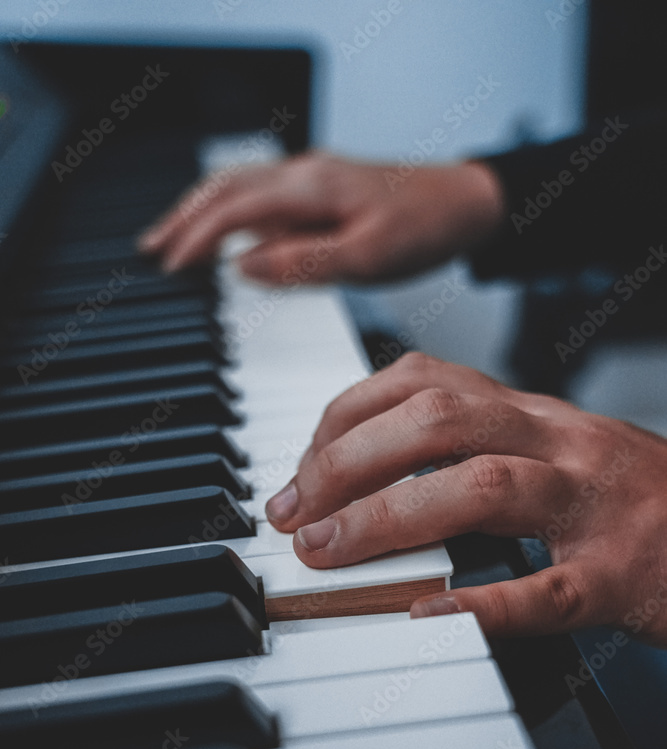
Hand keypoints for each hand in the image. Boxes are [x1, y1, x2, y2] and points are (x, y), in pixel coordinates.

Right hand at [137, 151, 503, 281]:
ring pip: (240, 187)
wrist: (468, 201)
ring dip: (202, 211)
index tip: (169, 268)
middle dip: (183, 218)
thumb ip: (302, 263)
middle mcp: (304, 175)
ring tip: (174, 239)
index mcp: (309, 189)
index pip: (233, 210)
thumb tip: (242, 266)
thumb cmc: (424, 228)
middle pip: (225, 188)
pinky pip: (263, 195)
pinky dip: (232, 212)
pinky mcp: (323, 189)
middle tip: (150, 248)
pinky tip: (230, 235)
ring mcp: (312, 179)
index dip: (196, 239)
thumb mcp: (366, 257)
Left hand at [265, 352, 666, 644]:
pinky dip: (482, 604)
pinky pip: (549, 590)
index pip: (424, 382)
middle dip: (348, 462)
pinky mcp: (625, 576)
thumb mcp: (557, 453)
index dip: (346, 419)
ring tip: (330, 551)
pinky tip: (427, 616)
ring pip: (483, 487)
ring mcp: (596, 507)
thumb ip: (479, 450)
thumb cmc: (639, 504)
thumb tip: (373, 477)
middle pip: (439, 419)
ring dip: (389, 518)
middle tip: (294, 515)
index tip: (301, 470)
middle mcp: (562, 443)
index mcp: (538, 414)